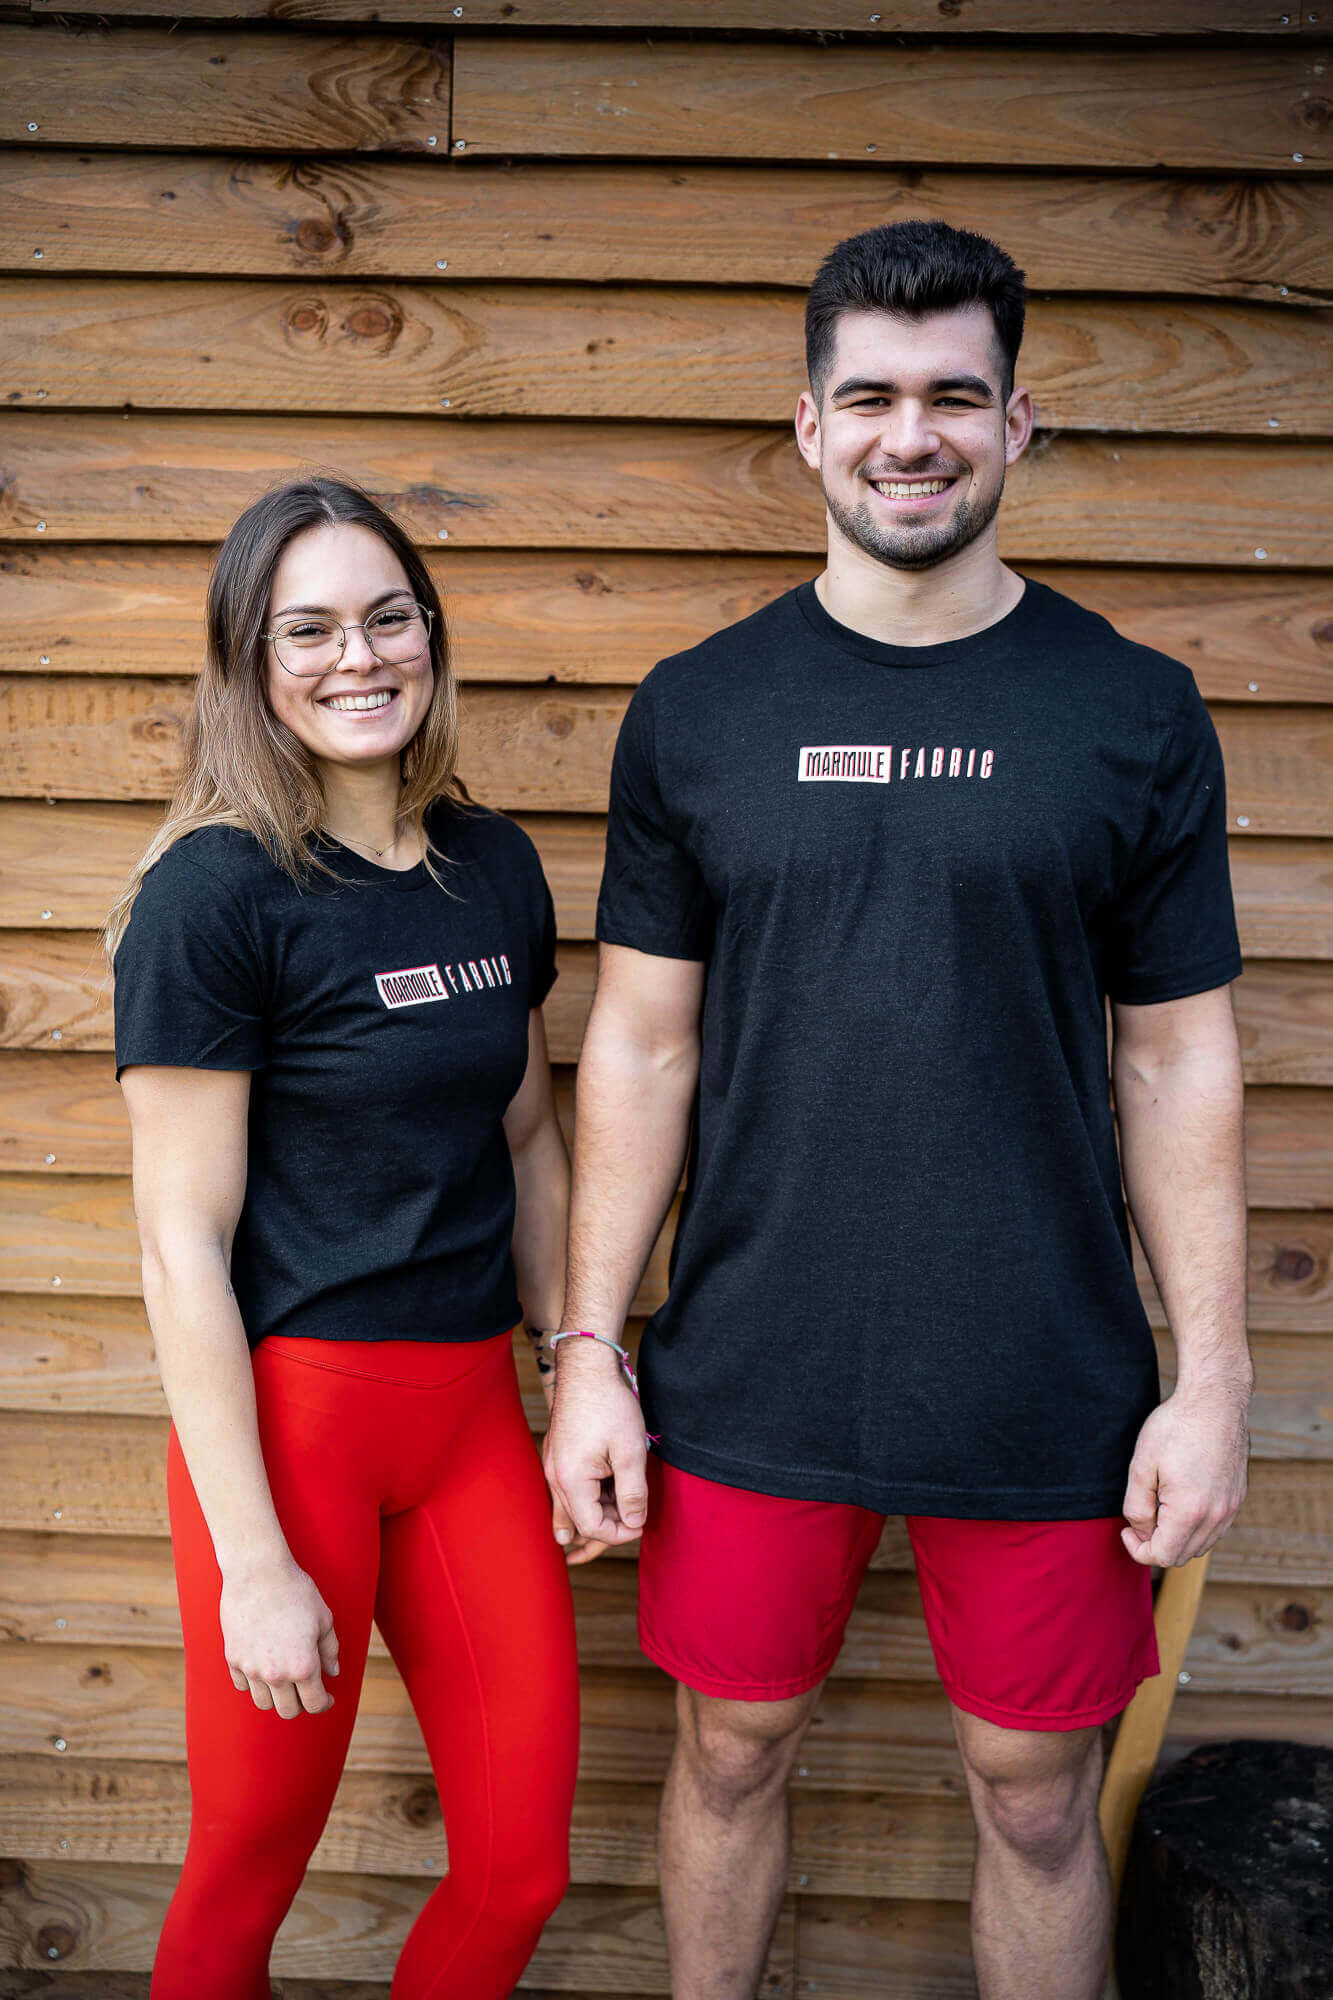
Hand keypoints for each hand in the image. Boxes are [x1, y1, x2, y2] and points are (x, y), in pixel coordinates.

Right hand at [219, 1550, 340, 1716]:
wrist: (257, 1572)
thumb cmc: (295, 1591)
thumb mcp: (324, 1618)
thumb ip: (329, 1650)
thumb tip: (332, 1672)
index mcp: (303, 1666)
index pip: (315, 1704)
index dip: (325, 1703)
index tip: (327, 1697)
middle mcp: (276, 1674)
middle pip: (288, 1711)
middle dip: (301, 1704)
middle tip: (306, 1689)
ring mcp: (251, 1669)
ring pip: (263, 1703)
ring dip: (276, 1696)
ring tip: (284, 1679)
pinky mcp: (233, 1659)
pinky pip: (243, 1685)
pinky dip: (254, 1682)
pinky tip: (263, 1667)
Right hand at [543, 1338, 648, 1549]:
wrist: (587, 1368)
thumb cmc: (609, 1405)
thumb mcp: (630, 1452)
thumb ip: (633, 1493)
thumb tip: (635, 1523)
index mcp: (570, 1480)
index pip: (591, 1527)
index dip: (619, 1533)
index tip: (640, 1524)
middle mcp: (554, 1477)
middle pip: (577, 1522)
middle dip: (608, 1525)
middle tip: (635, 1514)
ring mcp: (552, 1465)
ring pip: (572, 1506)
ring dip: (599, 1510)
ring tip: (625, 1500)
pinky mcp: (557, 1455)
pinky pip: (569, 1488)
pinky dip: (590, 1495)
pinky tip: (610, 1486)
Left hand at [1121, 1381, 1249, 1567]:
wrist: (1215, 1401)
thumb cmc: (1176, 1427)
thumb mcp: (1142, 1465)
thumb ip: (1137, 1506)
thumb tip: (1140, 1530)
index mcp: (1190, 1511)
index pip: (1163, 1556)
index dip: (1138, 1550)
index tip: (1126, 1531)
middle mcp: (1216, 1516)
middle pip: (1183, 1555)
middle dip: (1156, 1546)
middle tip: (1139, 1521)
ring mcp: (1230, 1508)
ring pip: (1201, 1545)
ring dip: (1177, 1538)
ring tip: (1159, 1509)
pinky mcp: (1237, 1498)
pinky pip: (1215, 1529)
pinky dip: (1195, 1528)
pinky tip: (1179, 1503)